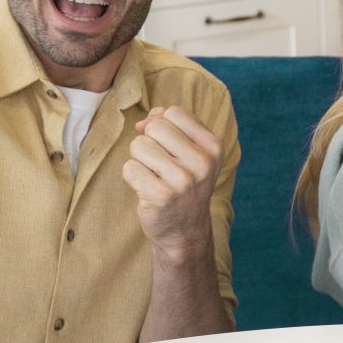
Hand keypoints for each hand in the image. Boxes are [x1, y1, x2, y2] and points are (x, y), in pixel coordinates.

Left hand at [123, 106, 221, 260]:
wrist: (185, 230)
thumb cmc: (185, 183)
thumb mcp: (192, 153)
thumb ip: (172, 127)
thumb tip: (142, 123)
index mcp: (213, 146)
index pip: (173, 112)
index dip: (161, 123)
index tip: (164, 143)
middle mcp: (202, 162)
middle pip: (155, 127)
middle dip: (148, 141)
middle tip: (158, 163)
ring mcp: (182, 180)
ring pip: (139, 145)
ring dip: (139, 159)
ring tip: (153, 176)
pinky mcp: (160, 196)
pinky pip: (129, 167)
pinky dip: (132, 176)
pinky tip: (146, 188)